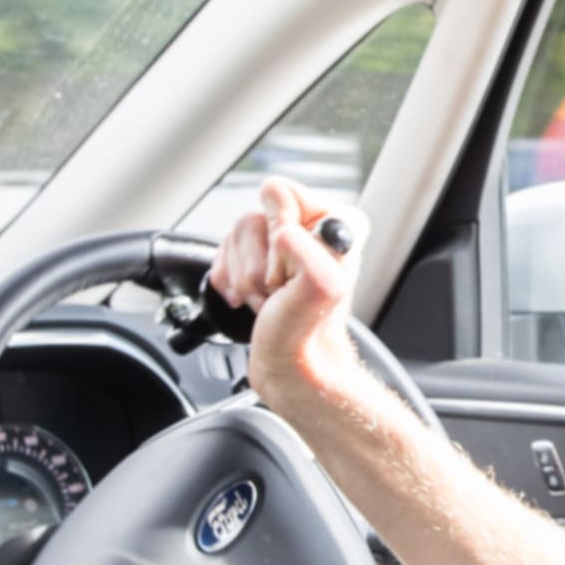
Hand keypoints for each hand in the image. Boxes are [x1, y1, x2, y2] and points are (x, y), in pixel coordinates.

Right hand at [206, 177, 370, 416]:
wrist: (292, 370)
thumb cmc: (307, 336)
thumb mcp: (319, 286)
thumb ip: (303, 247)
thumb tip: (282, 230)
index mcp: (339, 223)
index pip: (280, 194)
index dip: (275, 236)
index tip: (287, 273)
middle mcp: (315, 229)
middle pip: (252, 216)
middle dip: (255, 263)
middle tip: (276, 290)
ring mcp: (286, 246)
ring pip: (235, 235)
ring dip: (243, 276)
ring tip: (266, 300)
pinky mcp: (262, 261)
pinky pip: (225, 251)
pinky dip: (230, 280)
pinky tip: (250, 299)